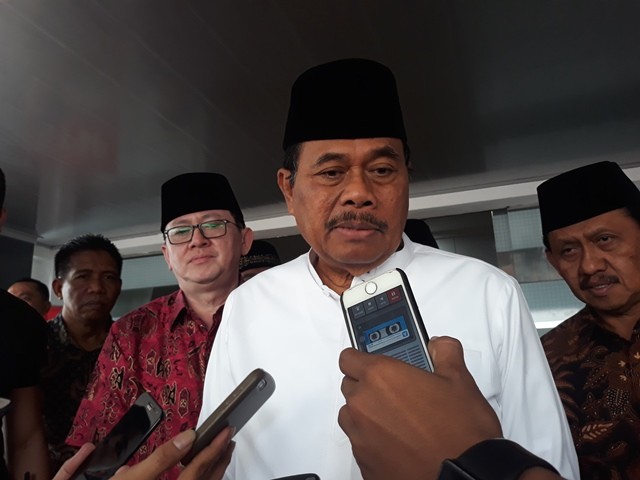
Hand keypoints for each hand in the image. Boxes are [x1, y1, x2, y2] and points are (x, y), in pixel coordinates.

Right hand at [53, 427, 233, 479]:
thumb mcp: (131, 479)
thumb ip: (162, 457)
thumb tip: (187, 437)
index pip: (198, 468)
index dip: (214, 447)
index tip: (226, 430)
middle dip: (220, 458)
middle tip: (229, 438)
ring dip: (215, 469)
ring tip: (221, 452)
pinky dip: (204, 478)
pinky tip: (203, 470)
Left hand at [338, 336, 501, 479]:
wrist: (463, 477)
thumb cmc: (459, 434)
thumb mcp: (460, 381)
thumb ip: (445, 353)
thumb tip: (440, 345)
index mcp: (380, 376)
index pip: (349, 357)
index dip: (362, 358)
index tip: (375, 364)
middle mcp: (363, 403)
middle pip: (350, 386)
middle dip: (369, 387)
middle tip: (397, 393)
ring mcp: (359, 435)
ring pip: (352, 415)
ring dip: (368, 414)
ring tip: (400, 420)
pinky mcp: (363, 462)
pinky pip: (360, 443)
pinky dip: (373, 440)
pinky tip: (400, 442)